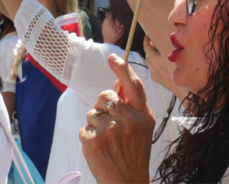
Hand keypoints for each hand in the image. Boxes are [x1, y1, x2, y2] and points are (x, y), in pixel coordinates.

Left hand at [80, 55, 154, 183]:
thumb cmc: (134, 153)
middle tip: (110, 124)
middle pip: (104, 96)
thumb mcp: (142, 129)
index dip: (122, 68)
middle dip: (102, 105)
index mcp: (143, 115)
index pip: (133, 85)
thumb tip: (114, 87)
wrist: (127, 182)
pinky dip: (89, 138)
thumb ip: (132, 108)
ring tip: (107, 141)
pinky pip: (84, 128)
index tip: (112, 57)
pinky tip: (100, 149)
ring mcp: (110, 130)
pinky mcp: (93, 140)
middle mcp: (128, 120)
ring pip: (92, 113)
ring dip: (95, 124)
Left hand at [143, 35, 175, 94]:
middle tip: (156, 44)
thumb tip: (165, 39)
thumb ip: (167, 47)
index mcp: (155, 59)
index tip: (147, 35)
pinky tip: (162, 65)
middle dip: (151, 48)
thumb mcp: (175, 55)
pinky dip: (155, 65)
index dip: (146, 40)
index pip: (146, 47)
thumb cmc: (181, 68)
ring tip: (160, 54)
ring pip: (150, 61)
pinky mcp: (154, 78)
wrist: (181, 86)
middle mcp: (152, 65)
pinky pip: (153, 69)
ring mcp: (153, 72)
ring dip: (153, 57)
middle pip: (148, 54)